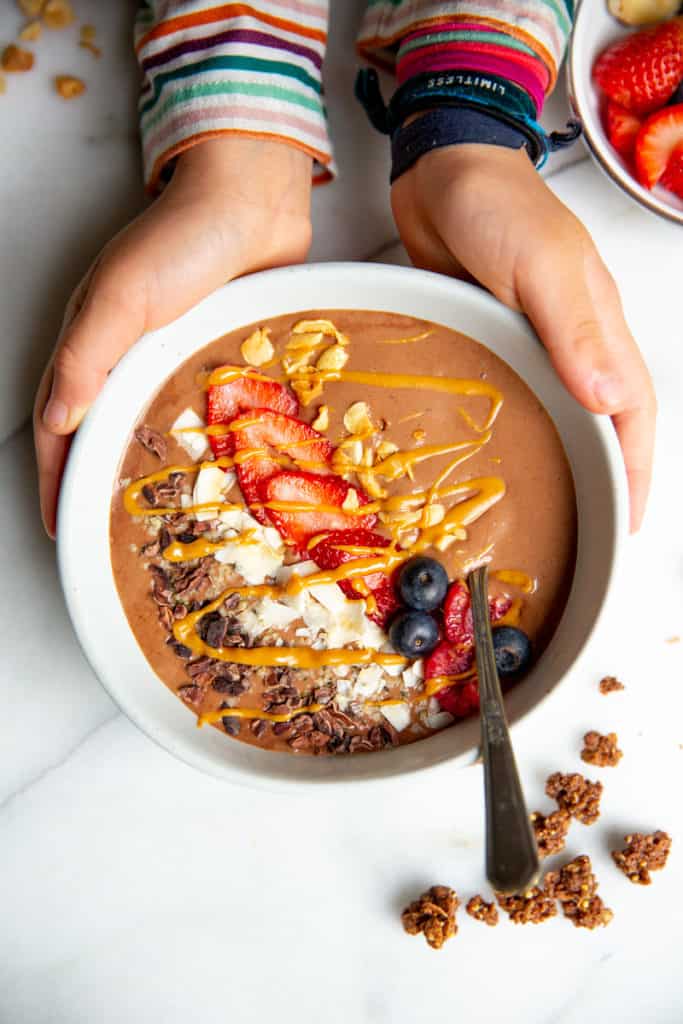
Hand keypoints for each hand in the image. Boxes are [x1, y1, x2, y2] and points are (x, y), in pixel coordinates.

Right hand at [34, 137, 312, 537]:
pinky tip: (214, 473)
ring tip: (160, 519)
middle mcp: (128, 356)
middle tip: (108, 536)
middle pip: (102, 433)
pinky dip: (197, 445)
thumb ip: (86, 358)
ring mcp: (173, 356)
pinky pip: (200, 411)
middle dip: (97, 484)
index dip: (56, 478)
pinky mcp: (214, 354)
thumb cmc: (182, 239)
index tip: (60, 528)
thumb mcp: (122, 297)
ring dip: (148, 470)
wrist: (252, 201)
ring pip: (150, 426)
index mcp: (92, 344)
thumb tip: (57, 423)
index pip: (61, 425)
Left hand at [391, 143, 655, 531]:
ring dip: (562, 458)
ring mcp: (533, 342)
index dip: (634, 470)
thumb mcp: (543, 264)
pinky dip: (519, 428)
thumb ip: (574, 329)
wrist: (441, 169)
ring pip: (560, 413)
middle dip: (604, 478)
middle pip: (603, 422)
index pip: (634, 412)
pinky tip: (500, 452)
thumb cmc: (498, 205)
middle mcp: (573, 341)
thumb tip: (608, 402)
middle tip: (587, 531)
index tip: (627, 522)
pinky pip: (516, 394)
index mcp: (599, 326)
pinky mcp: (494, 338)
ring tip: (547, 507)